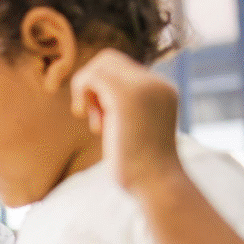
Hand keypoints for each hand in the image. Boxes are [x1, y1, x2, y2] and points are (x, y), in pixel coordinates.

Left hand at [70, 48, 182, 194]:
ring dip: (87, 91)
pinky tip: (86, 117)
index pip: (122, 67)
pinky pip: (92, 76)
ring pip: (99, 65)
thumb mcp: (136, 130)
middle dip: (92, 84)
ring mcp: (143, 87)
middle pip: (108, 59)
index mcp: (162, 90)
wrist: (157, 183)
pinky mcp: (125, 97)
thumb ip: (124, 110)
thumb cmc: (143, 168)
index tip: (101, 117)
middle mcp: (156, 83)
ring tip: (96, 123)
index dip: (102, 87)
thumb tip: (97, 98)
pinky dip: (81, 92)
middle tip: (94, 116)